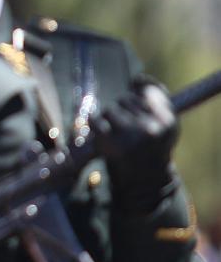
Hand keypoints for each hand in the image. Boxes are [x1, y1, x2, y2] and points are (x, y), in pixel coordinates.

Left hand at [91, 77, 178, 205]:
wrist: (144, 183)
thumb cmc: (152, 149)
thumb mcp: (163, 125)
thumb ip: (156, 99)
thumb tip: (138, 79)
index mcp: (168, 121)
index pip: (149, 91)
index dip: (139, 92)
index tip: (135, 102)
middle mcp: (152, 128)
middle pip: (126, 100)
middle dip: (122, 110)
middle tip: (127, 129)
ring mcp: (131, 136)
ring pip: (110, 109)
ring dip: (108, 118)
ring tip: (116, 133)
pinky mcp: (111, 144)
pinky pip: (96, 120)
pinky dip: (94, 125)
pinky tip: (101, 134)